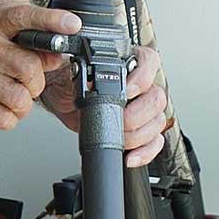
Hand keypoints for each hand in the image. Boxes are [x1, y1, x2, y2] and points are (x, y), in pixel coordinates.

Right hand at [0, 5, 80, 129]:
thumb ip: (17, 46)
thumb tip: (53, 55)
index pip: (23, 17)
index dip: (51, 20)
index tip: (72, 25)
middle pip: (29, 67)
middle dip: (34, 84)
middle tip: (25, 87)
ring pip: (19, 96)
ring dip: (22, 106)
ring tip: (10, 103)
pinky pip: (3, 117)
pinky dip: (7, 120)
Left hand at [40, 43, 166, 167]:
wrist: (61, 97)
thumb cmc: (70, 80)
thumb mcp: (74, 71)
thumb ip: (84, 70)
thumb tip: (88, 78)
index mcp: (128, 62)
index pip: (150, 62)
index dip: (142, 78)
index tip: (128, 91)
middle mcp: (141, 83)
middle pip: (156, 98)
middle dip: (137, 115)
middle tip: (119, 120)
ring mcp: (143, 106)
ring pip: (157, 121)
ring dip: (139, 135)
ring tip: (120, 138)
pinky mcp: (140, 128)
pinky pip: (155, 141)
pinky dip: (145, 152)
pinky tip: (131, 156)